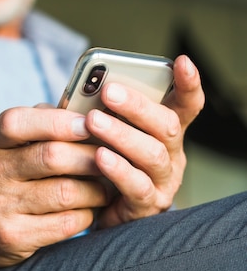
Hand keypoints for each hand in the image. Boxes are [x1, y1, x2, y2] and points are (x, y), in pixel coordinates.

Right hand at [0, 107, 106, 267]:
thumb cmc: (8, 172)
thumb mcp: (13, 142)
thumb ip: (46, 123)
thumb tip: (92, 112)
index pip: (18, 123)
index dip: (58, 122)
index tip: (89, 123)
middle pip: (51, 157)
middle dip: (90, 155)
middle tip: (112, 157)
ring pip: (65, 192)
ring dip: (96, 189)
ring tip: (106, 186)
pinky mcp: (13, 237)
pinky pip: (66, 223)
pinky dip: (88, 214)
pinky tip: (91, 208)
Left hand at [86, 55, 203, 225]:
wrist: (93, 208)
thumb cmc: (99, 160)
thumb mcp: (103, 131)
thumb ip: (102, 110)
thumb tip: (83, 87)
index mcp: (164, 129)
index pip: (186, 103)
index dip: (188, 83)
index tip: (181, 61)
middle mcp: (171, 153)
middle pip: (166, 124)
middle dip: (137, 106)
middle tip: (108, 91)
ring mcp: (163, 181)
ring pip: (153, 154)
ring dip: (122, 135)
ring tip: (94, 121)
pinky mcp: (148, 205)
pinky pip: (138, 186)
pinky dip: (119, 169)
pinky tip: (99, 156)